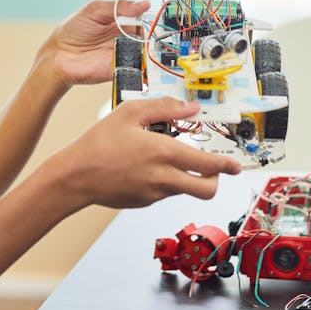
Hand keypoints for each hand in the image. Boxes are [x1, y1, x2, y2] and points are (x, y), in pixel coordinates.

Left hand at [38, 0, 149, 91]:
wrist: (59, 55)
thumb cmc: (73, 30)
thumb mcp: (94, 10)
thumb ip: (118, 7)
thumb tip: (144, 4)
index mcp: (122, 21)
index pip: (145, 18)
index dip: (154, 17)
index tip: (163, 15)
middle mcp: (127, 38)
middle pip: (150, 36)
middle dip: (157, 34)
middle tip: (159, 32)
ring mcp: (125, 55)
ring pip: (148, 53)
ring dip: (153, 50)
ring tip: (152, 45)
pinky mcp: (122, 70)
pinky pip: (138, 70)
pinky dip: (145, 67)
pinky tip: (146, 60)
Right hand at [60, 96, 241, 209]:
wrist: (75, 176)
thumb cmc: (99, 142)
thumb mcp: (129, 113)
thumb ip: (163, 107)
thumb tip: (191, 108)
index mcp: (163, 153)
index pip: (207, 165)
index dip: (226, 165)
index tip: (235, 164)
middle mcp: (163, 177)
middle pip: (206, 190)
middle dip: (214, 180)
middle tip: (210, 168)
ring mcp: (154, 194)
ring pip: (184, 189)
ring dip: (185, 177)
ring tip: (164, 158)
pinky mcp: (144, 202)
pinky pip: (163, 192)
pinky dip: (163, 181)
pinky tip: (143, 167)